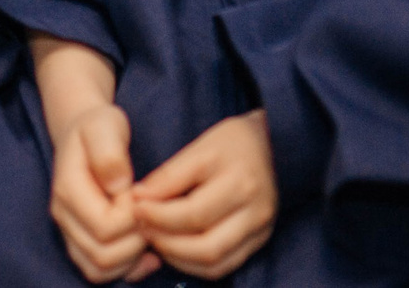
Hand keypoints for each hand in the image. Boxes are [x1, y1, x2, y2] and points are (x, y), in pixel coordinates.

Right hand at [46, 101, 152, 282]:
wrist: (84, 133)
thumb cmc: (98, 127)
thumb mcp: (106, 125)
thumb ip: (110, 153)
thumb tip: (118, 186)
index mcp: (67, 189)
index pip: (104, 228)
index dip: (132, 218)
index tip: (142, 195)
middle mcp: (63, 216)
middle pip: (102, 256)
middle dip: (135, 241)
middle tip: (149, 214)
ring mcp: (70, 231)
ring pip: (99, 270)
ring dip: (131, 259)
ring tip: (147, 231)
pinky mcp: (80, 241)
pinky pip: (99, 272)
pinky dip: (126, 269)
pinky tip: (145, 251)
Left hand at [132, 110, 277, 280]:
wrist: (274, 147)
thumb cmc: (231, 143)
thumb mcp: (199, 147)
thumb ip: (169, 175)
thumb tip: (138, 198)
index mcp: (238, 181)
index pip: (192, 212)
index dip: (157, 216)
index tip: (134, 207)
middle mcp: (254, 210)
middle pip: (205, 245)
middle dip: (165, 241)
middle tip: (142, 227)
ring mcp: (260, 229)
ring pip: (215, 262)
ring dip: (178, 257)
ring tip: (155, 239)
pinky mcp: (260, 241)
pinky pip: (225, 266)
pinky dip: (195, 264)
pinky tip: (175, 249)